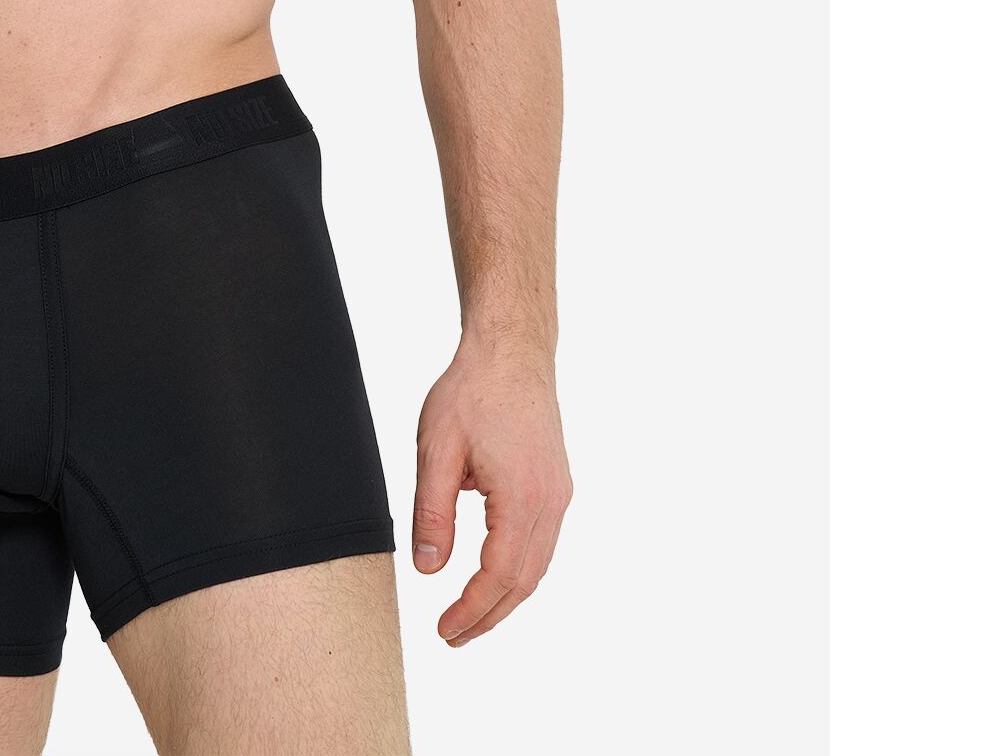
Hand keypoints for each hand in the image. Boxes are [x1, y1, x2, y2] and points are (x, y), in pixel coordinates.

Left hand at [411, 336, 571, 645]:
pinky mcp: (557, 483)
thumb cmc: (472, 391)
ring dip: (506, 596)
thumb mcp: (436, 450)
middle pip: (524, 581)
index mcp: (521, 497)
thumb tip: (429, 569)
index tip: (445, 630)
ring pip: (537, 565)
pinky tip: (493, 572)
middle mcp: (550, 502)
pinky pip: (542, 541)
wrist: (510, 350)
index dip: (472, 610)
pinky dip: (519, 568)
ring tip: (470, 615)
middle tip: (453, 636)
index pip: (499, 575)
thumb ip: (432, 512)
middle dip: (489, 615)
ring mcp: (559, 493)